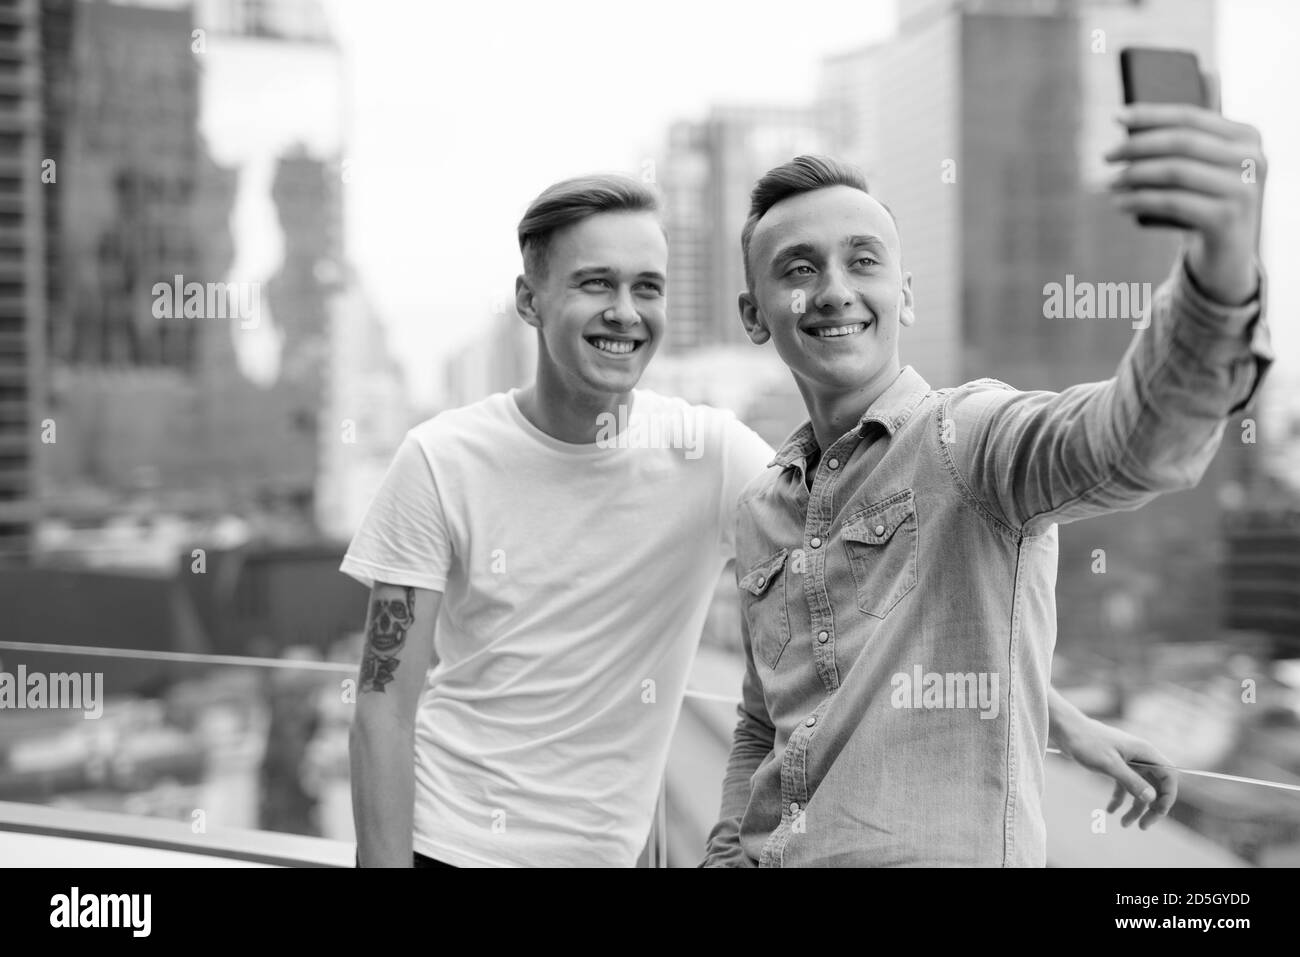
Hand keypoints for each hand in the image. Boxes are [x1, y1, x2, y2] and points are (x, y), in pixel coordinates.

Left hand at [1058, 717, 1178, 829]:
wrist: (1066, 729)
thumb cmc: (1087, 742)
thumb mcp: (1109, 764)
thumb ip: (1131, 781)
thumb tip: (1152, 798)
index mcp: (1145, 752)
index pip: (1169, 776)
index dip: (1167, 796)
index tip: (1157, 813)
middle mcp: (1140, 757)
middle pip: (1156, 786)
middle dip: (1152, 807)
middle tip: (1143, 826)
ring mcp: (1128, 761)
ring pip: (1139, 789)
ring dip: (1134, 807)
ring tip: (1124, 824)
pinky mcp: (1115, 765)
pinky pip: (1123, 786)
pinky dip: (1119, 798)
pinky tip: (1110, 811)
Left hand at [1105, 74, 1265, 304]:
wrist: (1227, 254)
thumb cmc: (1204, 203)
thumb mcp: (1197, 170)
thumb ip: (1178, 146)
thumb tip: (1128, 125)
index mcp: (1247, 136)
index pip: (1191, 117)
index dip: (1151, 114)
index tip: (1116, 117)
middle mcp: (1252, 159)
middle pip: (1180, 142)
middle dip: (1137, 147)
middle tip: (1107, 156)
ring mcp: (1243, 189)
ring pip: (1174, 171)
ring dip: (1134, 175)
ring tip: (1110, 183)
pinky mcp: (1227, 218)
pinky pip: (1172, 202)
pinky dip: (1140, 200)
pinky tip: (1119, 203)